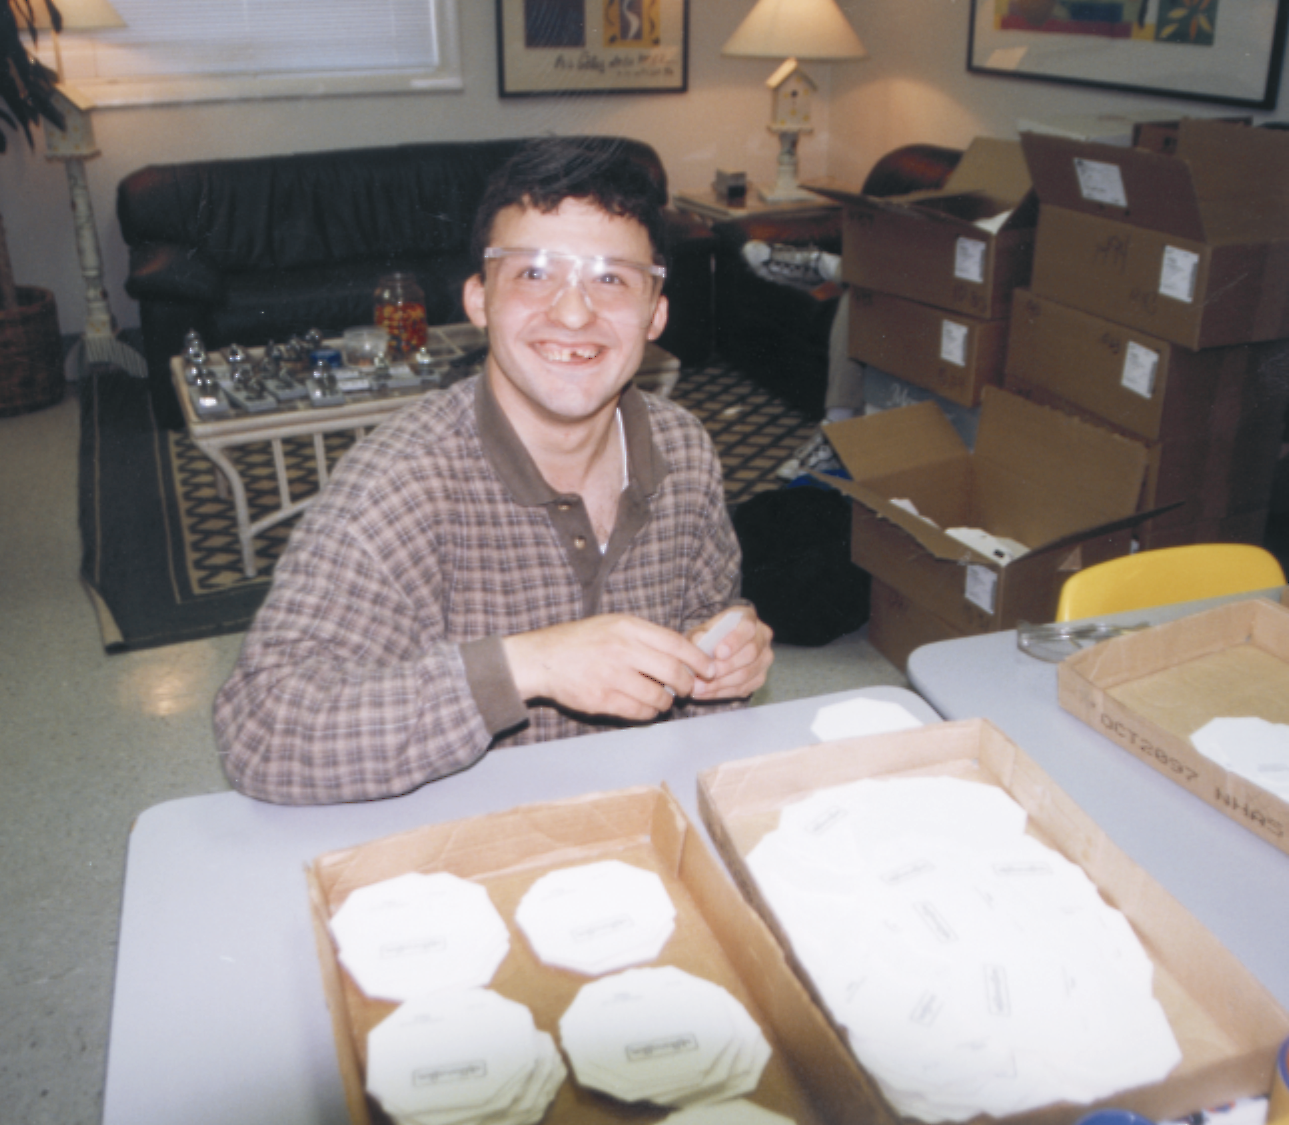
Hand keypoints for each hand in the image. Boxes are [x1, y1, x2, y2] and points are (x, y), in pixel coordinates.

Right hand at [503, 614, 716, 721]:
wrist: (543, 659)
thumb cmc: (582, 641)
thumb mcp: (613, 625)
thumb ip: (645, 636)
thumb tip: (683, 654)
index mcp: (627, 627)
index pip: (675, 643)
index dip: (698, 659)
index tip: (709, 668)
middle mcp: (622, 649)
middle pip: (672, 671)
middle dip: (687, 684)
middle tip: (688, 688)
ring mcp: (611, 676)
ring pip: (658, 696)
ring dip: (667, 702)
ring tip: (665, 700)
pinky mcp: (602, 699)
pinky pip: (638, 712)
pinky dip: (649, 713)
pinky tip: (647, 708)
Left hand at [688, 607, 773, 701]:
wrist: (715, 648)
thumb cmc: (709, 635)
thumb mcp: (701, 630)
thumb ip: (700, 635)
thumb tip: (700, 641)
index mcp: (749, 618)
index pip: (748, 628)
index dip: (734, 641)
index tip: (718, 653)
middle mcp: (762, 637)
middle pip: (750, 654)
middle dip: (726, 667)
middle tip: (705, 675)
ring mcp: (764, 658)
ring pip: (746, 674)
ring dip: (720, 684)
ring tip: (699, 687)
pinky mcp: (760, 677)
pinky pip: (744, 688)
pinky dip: (722, 692)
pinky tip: (705, 693)